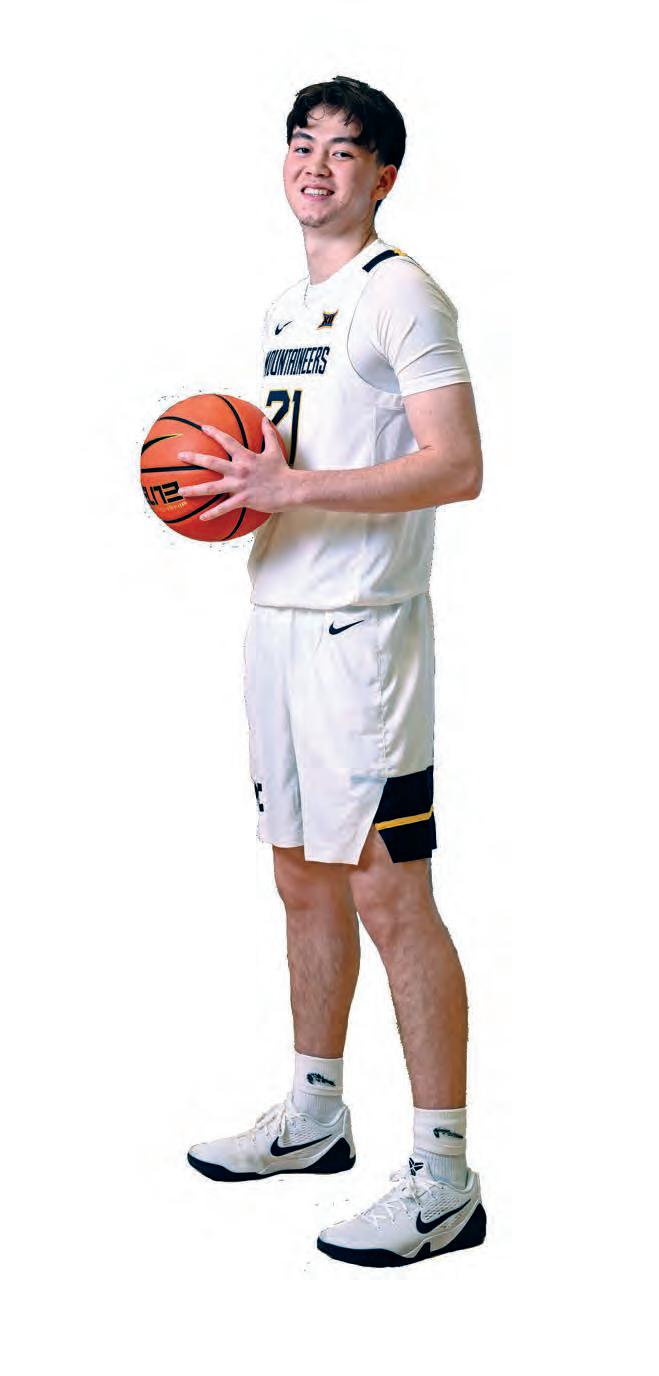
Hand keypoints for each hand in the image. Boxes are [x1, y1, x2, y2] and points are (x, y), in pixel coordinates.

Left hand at [177, 415, 294, 519]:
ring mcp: (239, 486)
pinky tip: (201, 517)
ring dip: (194, 489)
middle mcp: (239, 470)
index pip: (227, 441)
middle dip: (194, 458)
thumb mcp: (274, 450)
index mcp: (245, 457)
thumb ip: (268, 434)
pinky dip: (212, 513)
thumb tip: (265, 419)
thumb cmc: (282, 471)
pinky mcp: (243, 500)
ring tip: (180, 491)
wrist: (290, 489)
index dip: (214, 433)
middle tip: (180, 455)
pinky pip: (224, 508)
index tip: (202, 428)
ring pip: (211, 487)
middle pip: (211, 463)